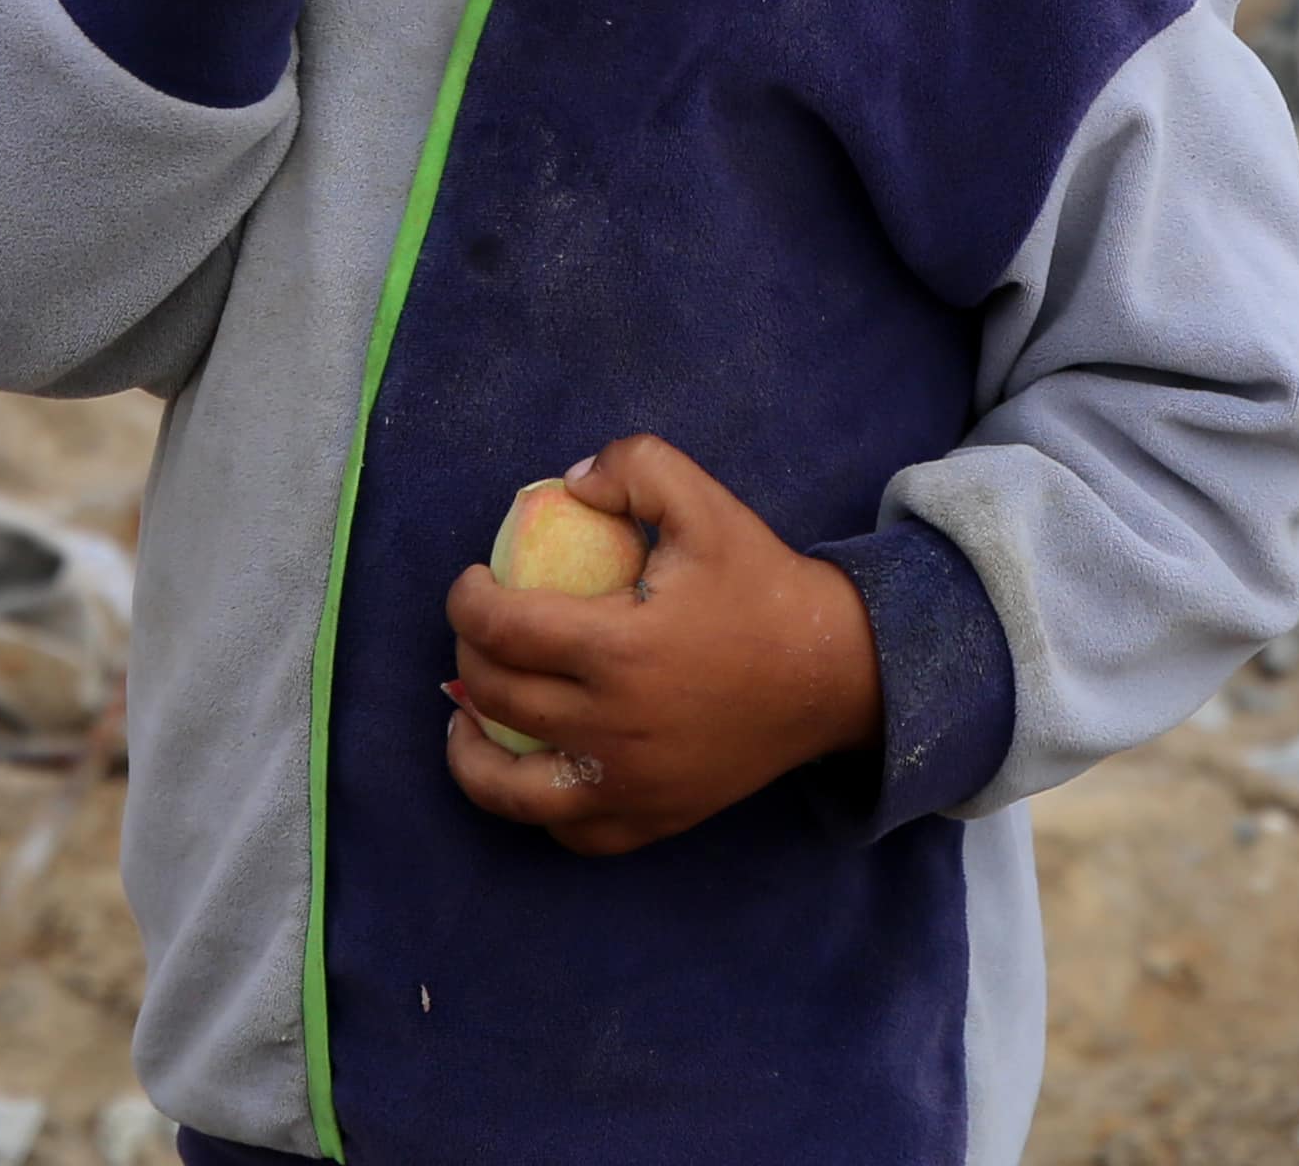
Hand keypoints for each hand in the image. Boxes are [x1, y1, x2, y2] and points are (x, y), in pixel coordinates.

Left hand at [441, 435, 884, 855]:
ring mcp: (630, 785)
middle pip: (495, 698)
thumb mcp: (706, 504)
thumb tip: (567, 487)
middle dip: (468, 656)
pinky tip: (528, 771)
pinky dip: (534, 807)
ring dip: (471, 751)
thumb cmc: (763, 586)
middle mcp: (613, 728)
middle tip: (482, 629)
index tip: (472, 583)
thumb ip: (635, 466)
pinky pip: (571, 832)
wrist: (833, 672)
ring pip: (510, 790)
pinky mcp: (653, 818)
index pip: (501, 630)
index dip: (465, 601)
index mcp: (619, 649)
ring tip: (465, 719)